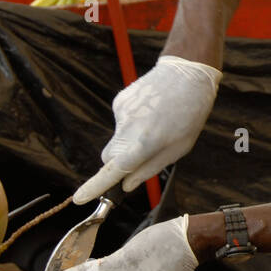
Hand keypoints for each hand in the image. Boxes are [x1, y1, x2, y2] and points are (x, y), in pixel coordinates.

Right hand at [73, 55, 221, 203]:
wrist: (187, 72)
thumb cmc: (190, 113)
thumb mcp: (179, 148)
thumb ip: (150, 168)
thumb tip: (127, 184)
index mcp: (143, 143)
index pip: (111, 171)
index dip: (94, 187)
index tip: (80, 198)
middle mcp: (127, 128)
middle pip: (109, 158)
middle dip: (119, 163)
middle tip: (145, 155)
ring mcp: (120, 112)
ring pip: (118, 138)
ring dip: (132, 138)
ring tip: (158, 123)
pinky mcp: (119, 101)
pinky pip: (122, 121)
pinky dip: (134, 122)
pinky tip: (152, 111)